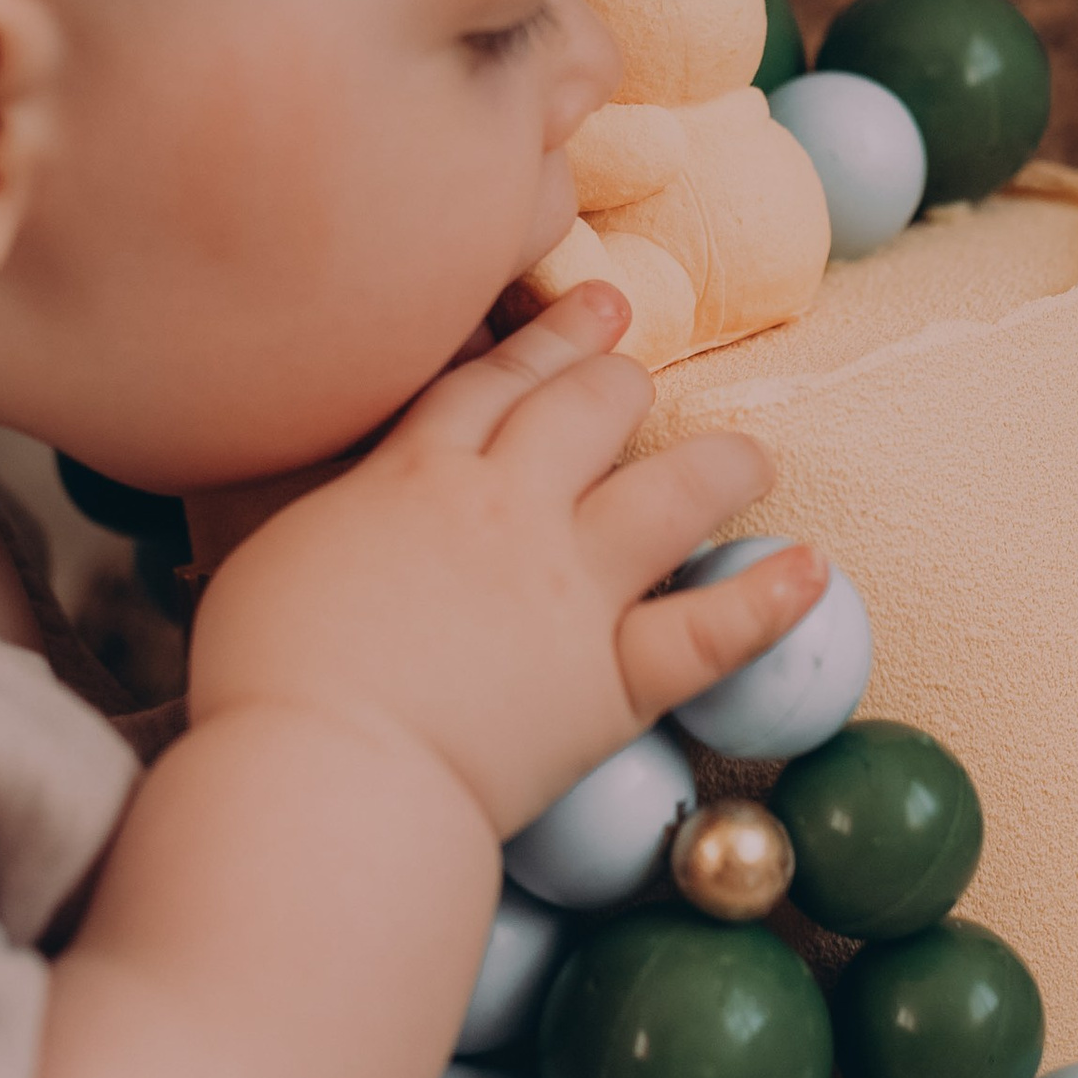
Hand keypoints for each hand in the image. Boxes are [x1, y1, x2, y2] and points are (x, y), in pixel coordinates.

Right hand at [189, 283, 820, 838]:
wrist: (330, 766)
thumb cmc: (266, 673)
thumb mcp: (268, 559)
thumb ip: (325, 520)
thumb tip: (335, 517)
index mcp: (417, 474)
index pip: (495, 384)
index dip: (547, 342)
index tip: (591, 311)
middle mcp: (509, 509)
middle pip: (586, 410)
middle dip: (618, 377)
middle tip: (639, 359)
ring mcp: (570, 590)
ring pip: (669, 495)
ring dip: (718, 466)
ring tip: (751, 456)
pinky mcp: (611, 679)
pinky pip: (711, 632)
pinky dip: (768, 603)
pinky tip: (811, 571)